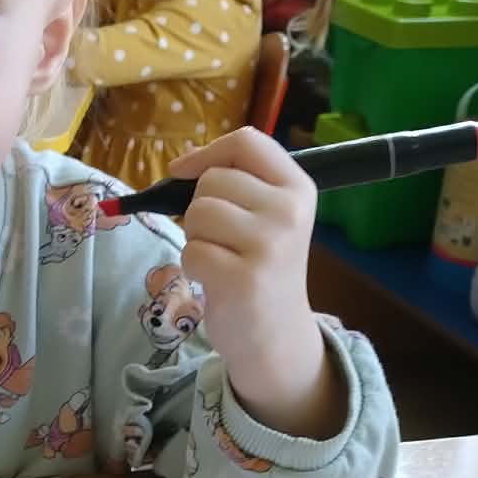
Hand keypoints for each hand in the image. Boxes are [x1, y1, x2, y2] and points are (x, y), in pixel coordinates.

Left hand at [169, 126, 344, 438]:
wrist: (276, 336)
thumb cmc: (262, 270)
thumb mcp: (267, 217)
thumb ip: (237, 184)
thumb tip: (179, 168)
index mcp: (298, 187)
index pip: (246, 141)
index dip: (206, 153)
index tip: (181, 172)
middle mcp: (289, 211)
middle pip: (212, 180)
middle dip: (199, 209)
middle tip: (222, 241)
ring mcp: (269, 244)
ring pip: (198, 214)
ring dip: (195, 239)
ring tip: (221, 260)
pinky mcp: (243, 278)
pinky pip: (191, 252)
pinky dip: (192, 267)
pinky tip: (216, 281)